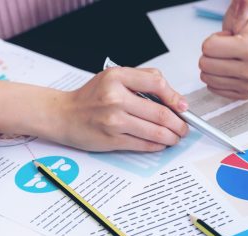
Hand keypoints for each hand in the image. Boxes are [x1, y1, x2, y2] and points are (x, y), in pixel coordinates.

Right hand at [53, 67, 189, 151]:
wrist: (63, 115)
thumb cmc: (90, 97)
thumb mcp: (113, 76)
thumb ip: (142, 79)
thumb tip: (172, 97)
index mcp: (117, 77)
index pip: (157, 84)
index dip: (175, 97)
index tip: (182, 107)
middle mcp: (116, 98)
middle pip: (161, 113)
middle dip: (179, 124)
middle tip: (184, 127)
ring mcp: (114, 120)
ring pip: (155, 131)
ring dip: (171, 137)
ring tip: (175, 137)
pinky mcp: (112, 139)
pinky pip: (143, 144)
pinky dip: (157, 145)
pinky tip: (161, 143)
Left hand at [199, 0, 247, 99]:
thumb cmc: (245, 29)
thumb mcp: (241, 13)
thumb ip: (243, 4)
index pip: (207, 48)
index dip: (213, 40)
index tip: (227, 38)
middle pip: (205, 65)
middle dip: (211, 54)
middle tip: (226, 50)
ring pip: (207, 79)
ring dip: (214, 66)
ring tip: (228, 58)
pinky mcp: (244, 94)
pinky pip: (213, 89)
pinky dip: (217, 78)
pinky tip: (229, 70)